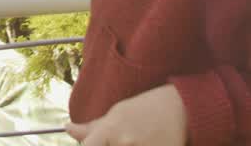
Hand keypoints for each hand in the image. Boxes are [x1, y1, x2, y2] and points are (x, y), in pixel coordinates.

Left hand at [66, 84, 186, 145]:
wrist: (183, 109)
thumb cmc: (147, 108)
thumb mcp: (118, 112)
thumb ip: (93, 127)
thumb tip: (68, 129)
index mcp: (111, 130)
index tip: (93, 144)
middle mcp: (124, 143)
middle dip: (109, 145)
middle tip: (125, 137)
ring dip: (125, 145)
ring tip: (138, 138)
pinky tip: (146, 141)